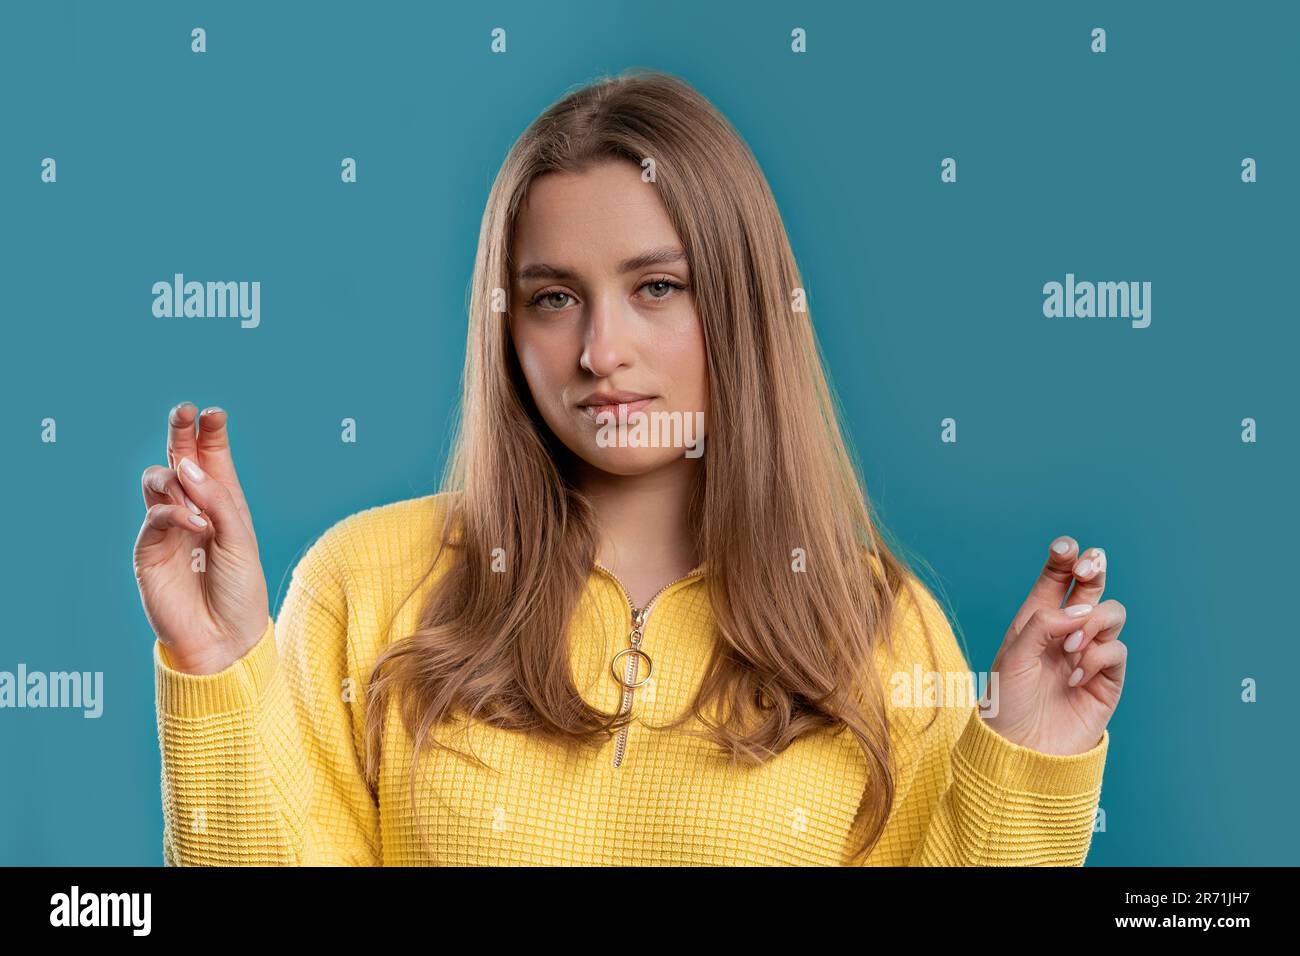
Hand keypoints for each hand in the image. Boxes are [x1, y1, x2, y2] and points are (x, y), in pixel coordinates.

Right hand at [133, 403, 268, 674]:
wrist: (223, 638)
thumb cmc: (240, 590)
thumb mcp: (241, 540)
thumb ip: (217, 501)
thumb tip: (186, 465)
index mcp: (223, 503)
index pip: (212, 457)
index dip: (210, 433)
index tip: (214, 413)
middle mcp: (194, 509)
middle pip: (179, 459)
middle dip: (179, 432)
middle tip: (184, 411)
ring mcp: (168, 527)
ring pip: (157, 481)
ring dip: (176, 480)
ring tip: (198, 501)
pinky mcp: (149, 549)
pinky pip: (154, 515)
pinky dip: (174, 513)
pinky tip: (195, 524)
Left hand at [979, 537, 1126, 754]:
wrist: (1020, 752)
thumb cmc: (1006, 704)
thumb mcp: (1013, 656)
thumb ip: (1044, 625)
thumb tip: (1081, 608)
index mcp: (1036, 620)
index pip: (1056, 578)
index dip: (1065, 558)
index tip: (1065, 548)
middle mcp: (1065, 632)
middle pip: (1092, 586)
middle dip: (1094, 568)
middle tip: (1088, 568)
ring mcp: (1089, 654)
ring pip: (1111, 614)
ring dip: (1093, 623)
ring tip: (1069, 648)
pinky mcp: (1107, 680)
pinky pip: (1116, 651)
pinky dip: (1097, 658)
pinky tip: (1073, 678)